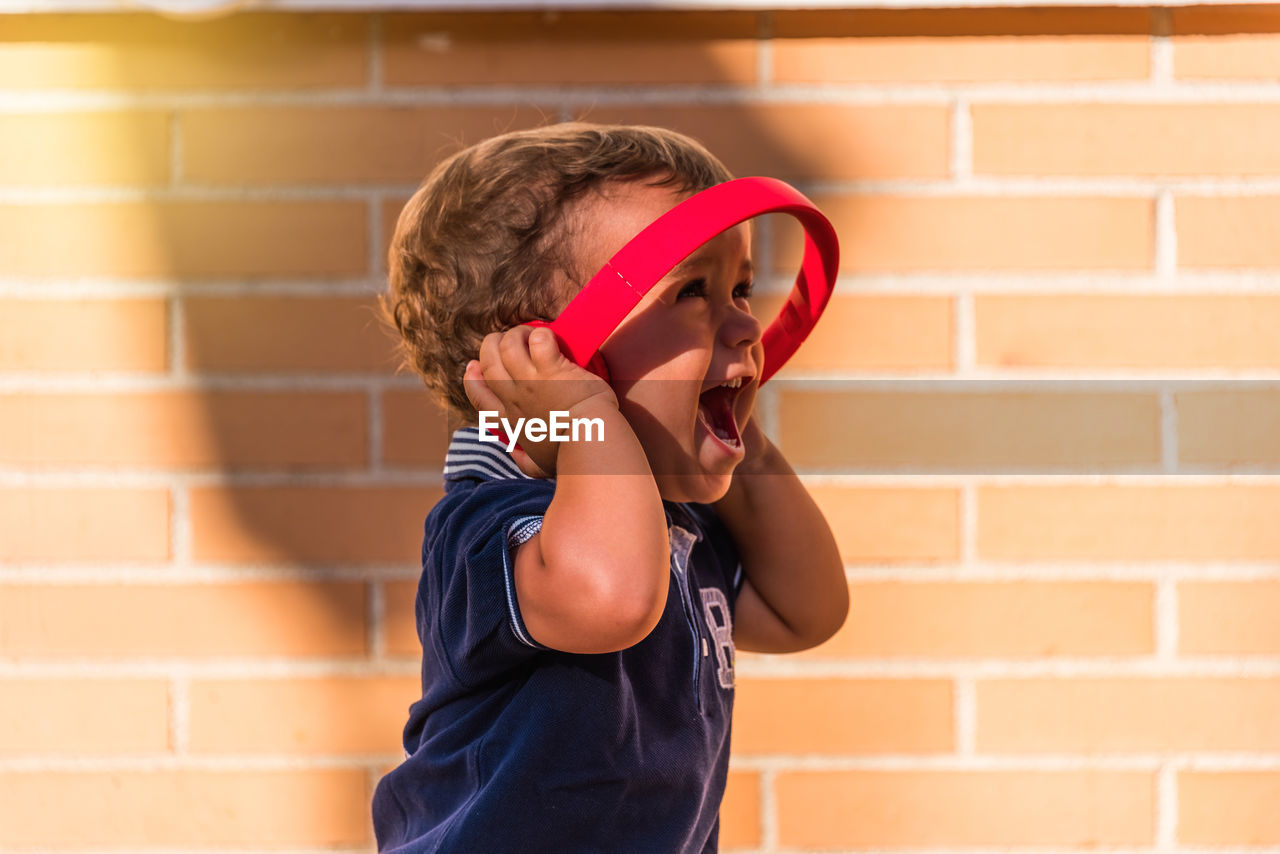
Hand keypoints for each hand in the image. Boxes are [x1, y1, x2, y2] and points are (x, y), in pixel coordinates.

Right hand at [464, 325, 617, 476]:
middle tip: (506, 340)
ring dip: (516, 335)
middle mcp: (514, 399)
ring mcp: (531, 382)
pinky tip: (551, 338)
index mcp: (510, 421)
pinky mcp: (553, 369)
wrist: (589, 444)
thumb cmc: (569, 456)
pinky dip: (541, 335)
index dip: (472, 378)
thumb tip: (514, 454)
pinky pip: (538, 341)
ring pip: (507, 346)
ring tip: (530, 334)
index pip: (479, 396)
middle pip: (488, 363)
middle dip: (491, 345)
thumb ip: (524, 461)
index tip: (473, 366)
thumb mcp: (539, 466)